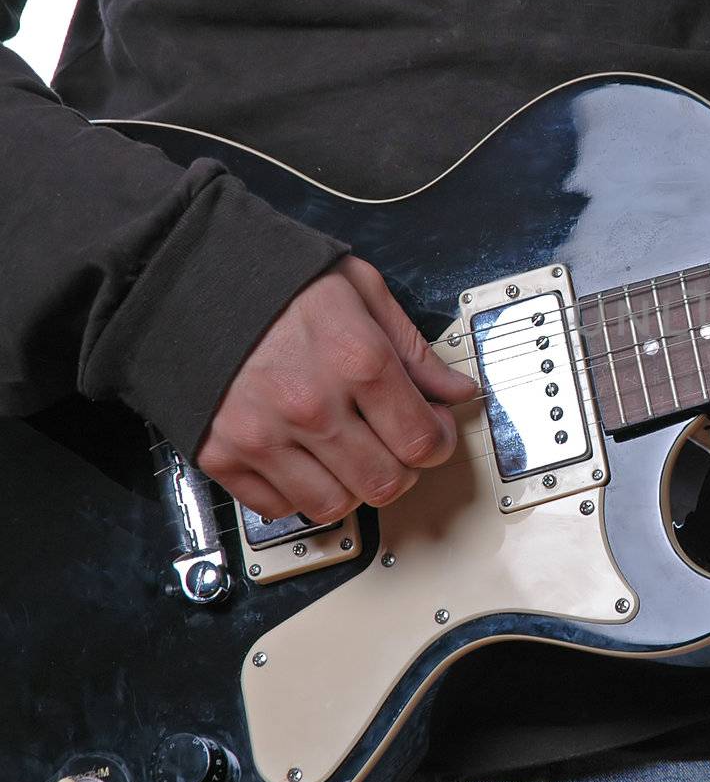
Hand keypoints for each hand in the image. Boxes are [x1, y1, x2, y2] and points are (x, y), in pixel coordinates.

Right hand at [197, 257, 478, 522]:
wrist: (182, 275)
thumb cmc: (274, 277)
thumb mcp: (360, 289)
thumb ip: (413, 348)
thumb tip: (454, 390)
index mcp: (356, 359)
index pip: (423, 441)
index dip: (440, 442)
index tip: (434, 431)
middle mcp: (311, 405)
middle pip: (386, 483)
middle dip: (404, 469)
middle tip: (396, 446)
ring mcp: (263, 436)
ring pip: (335, 505)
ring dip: (353, 487)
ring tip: (350, 454)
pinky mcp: (221, 454)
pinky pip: (278, 507)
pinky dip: (298, 493)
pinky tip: (304, 459)